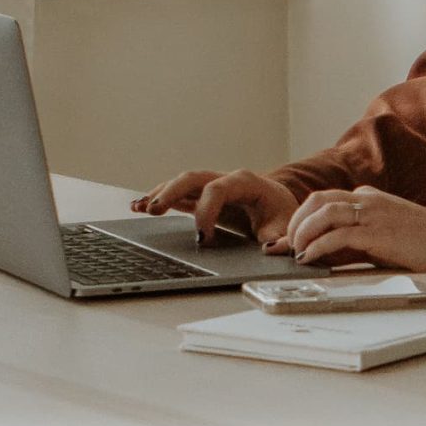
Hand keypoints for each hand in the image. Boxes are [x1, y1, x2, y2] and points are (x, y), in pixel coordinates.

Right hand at [130, 166, 298, 244]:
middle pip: (193, 178)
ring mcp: (211, 185)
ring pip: (181, 183)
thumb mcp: (286, 226)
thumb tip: (270, 248)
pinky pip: (178, 193)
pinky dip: (159, 198)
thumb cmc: (281, 214)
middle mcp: (225, 178)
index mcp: (246, 182)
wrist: (279, 204)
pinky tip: (139, 206)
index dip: (206, 211)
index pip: (218, 189)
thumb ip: (281, 238)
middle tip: (155, 211)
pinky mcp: (201, 195)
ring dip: (159, 194)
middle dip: (171, 192)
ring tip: (139, 208)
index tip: (204, 238)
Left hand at [283, 186, 425, 271]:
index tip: (286, 240)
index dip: (301, 219)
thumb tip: (322, 254)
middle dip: (295, 222)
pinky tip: (310, 258)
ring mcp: (373, 213)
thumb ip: (355, 240)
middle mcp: (367, 199)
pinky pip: (338, 234)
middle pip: (317, 200)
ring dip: (302, 232)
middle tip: (286, 245)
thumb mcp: (383, 236)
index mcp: (367, 197)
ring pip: (323, 212)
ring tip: (296, 251)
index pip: (324, 201)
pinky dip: (318, 245)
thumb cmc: (423, 242)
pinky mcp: (379, 232)